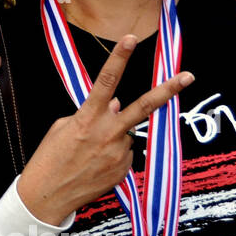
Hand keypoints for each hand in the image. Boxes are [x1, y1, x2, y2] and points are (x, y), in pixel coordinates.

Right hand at [17, 35, 194, 224]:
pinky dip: (112, 156)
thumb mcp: (62, 128)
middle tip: (188, 76)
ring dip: (113, 137)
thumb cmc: (49, 159)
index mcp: (87, 118)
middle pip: (142, 107)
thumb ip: (92, 114)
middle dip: (167, 91)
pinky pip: (124, 154)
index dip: (119, 58)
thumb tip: (117, 105)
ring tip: (89, 154)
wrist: (47, 196)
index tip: (131, 39)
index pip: (106, 82)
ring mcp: (118, 153)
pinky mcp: (123, 169)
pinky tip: (94, 166)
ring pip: (126, 134)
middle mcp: (107, 133)